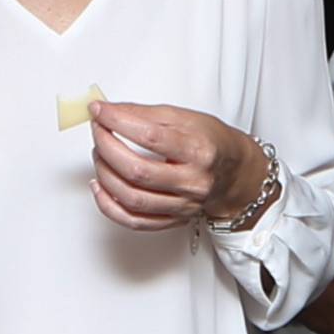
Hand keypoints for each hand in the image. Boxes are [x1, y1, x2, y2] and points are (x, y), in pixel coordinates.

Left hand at [89, 102, 267, 232]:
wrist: (234, 173)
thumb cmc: (211, 143)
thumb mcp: (185, 118)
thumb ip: (145, 114)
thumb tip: (108, 111)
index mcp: (199, 152)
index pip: (150, 137)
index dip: (117, 121)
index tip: (99, 111)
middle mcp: (193, 182)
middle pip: (137, 171)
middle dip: (107, 147)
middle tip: (98, 132)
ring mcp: (183, 205)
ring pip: (132, 199)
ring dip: (105, 174)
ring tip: (100, 155)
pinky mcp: (173, 219)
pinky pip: (134, 222)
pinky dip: (109, 206)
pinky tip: (100, 187)